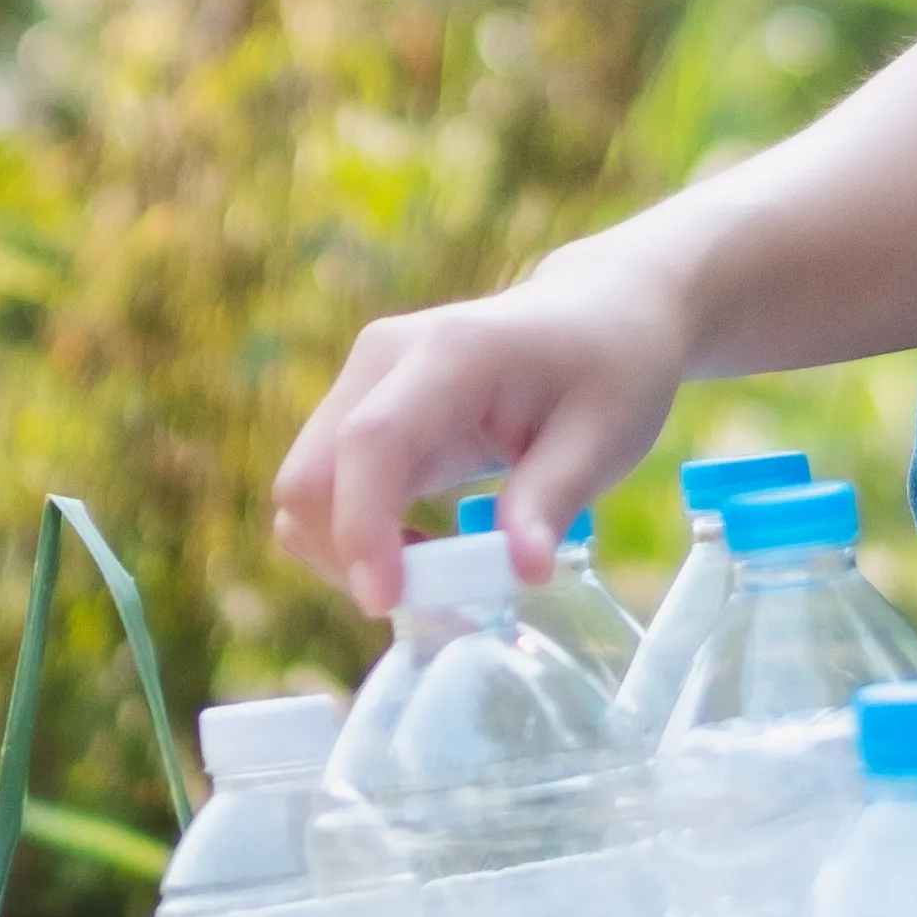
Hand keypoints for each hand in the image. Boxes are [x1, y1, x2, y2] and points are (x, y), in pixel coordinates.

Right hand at [268, 242, 695, 613]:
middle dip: (346, 556)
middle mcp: (384, 356)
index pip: (373, 442)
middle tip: (428, 606)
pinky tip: (419, 550)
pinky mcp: (360, 407)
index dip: (362, 529)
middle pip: (311, 475)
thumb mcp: (606, 437)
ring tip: (435, 578)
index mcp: (452, 351)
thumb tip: (521, 572)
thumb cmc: (610, 368)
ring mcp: (363, 379)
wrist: (599, 310)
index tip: (387, 602)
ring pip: (305, 489)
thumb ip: (552, 500)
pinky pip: (326, 488)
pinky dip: (354, 535)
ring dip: (346, 552)